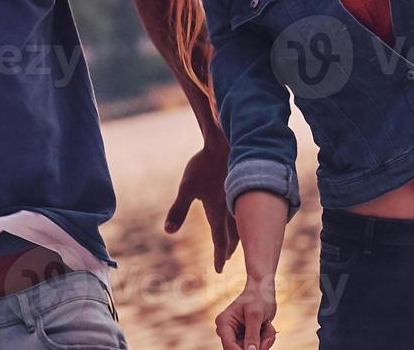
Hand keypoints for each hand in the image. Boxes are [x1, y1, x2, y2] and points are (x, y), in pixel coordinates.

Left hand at [165, 139, 238, 272]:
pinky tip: (242, 220)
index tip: (218, 270)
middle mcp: (231, 210)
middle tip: (224, 260)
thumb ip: (178, 210)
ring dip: (238, 238)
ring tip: (235, 245)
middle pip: (233, 236)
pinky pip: (245, 213)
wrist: (224, 144)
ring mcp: (238, 200)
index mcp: (218, 213)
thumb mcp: (186, 188)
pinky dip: (244, 223)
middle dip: (228, 249)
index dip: (218, 256)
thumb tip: (168, 231)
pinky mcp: (240, 191)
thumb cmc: (203, 167)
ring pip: (241, 226)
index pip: (219, 240)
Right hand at [215, 277, 277, 349]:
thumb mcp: (255, 315)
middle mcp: (227, 330)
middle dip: (258, 346)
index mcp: (224, 323)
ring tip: (268, 326)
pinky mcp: (245, 336)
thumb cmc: (257, 297)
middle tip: (268, 335)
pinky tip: (267, 327)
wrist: (263, 289)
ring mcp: (236, 334)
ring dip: (264, 341)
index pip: (229, 346)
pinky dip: (265, 340)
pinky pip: (256, 347)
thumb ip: (252, 335)